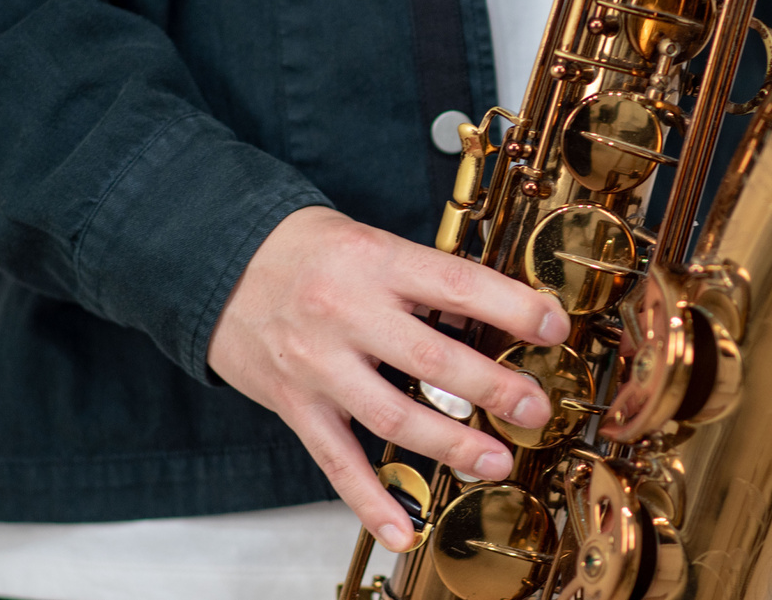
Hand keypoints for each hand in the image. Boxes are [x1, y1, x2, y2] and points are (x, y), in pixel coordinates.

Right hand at [208, 205, 568, 550]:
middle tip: (535, 409)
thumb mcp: (371, 241)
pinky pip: (336, 460)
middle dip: (493, 389)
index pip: (457, 286)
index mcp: (376, 262)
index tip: (555, 328)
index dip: (512, 309)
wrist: (216, 260)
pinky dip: (371, 501)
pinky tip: (404, 529)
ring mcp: (318, 364)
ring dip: (451, 445)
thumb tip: (497, 318)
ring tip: (496, 461)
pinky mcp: (294, 404)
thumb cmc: (307, 249)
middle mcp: (346, 314)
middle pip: (431, 360)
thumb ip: (426, 279)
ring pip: (392, 416)